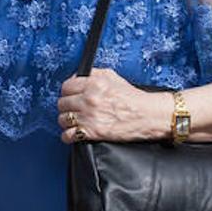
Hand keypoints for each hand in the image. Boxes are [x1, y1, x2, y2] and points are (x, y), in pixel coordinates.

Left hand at [56, 69, 170, 142]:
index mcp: (94, 84)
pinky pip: (69, 135)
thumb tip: (77, 77)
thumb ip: (93, 74)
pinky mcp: (93, 132)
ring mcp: (90, 116)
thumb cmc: (134, 98)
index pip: (66, 87)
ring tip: (73, 122)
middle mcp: (90, 99)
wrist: (149, 115)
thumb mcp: (113, 77)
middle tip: (72, 109)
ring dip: (66, 121)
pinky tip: (74, 134)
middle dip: (66, 107)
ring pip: (63, 119)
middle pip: (62, 103)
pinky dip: (69, 136)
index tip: (69, 96)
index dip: (67, 92)